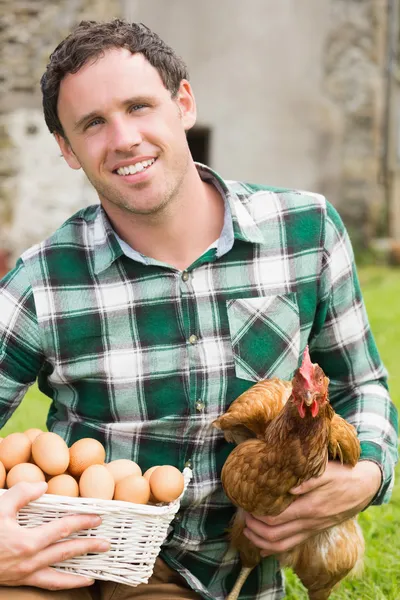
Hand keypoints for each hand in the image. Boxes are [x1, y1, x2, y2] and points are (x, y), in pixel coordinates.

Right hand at [0, 481, 109, 589]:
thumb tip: (45, 487)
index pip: (63, 528)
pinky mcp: (19, 581)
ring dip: (80, 573)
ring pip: (59, 575)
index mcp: (28, 541)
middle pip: (66, 552)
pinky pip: (46, 585)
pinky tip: (73, 582)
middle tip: (107, 543)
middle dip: (88, 546)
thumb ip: (22, 493)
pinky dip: (63, 584)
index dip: (83, 522)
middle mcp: (30, 561)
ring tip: (97, 572)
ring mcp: (25, 574)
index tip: (98, 517)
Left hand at [243, 460, 381, 555]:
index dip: (257, 515)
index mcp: (309, 508)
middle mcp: (308, 523)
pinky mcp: (313, 530)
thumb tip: (289, 488)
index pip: (276, 519)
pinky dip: (275, 548)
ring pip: (282, 545)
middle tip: (243, 516)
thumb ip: (308, 481)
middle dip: (255, 529)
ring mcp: (311, 529)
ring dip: (262, 541)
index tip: (246, 505)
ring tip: (248, 531)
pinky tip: (264, 545)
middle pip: (275, 536)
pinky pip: (292, 544)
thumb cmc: (342, 475)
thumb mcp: (326, 472)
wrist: (362, 487)